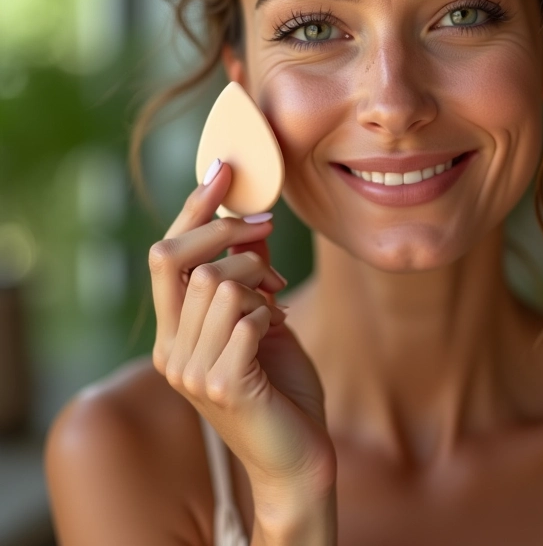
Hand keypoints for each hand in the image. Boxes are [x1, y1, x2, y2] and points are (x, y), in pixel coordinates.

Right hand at [148, 161, 335, 518]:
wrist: (296, 453)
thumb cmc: (279, 383)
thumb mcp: (261, 316)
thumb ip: (247, 274)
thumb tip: (251, 221)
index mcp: (173, 332)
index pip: (165, 257)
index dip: (192, 210)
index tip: (222, 171)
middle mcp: (169, 351)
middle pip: (175, 260)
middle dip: (227, 233)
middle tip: (267, 228)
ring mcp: (190, 370)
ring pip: (216, 283)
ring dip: (257, 278)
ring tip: (277, 299)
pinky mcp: (221, 384)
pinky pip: (245, 316)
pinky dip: (269, 312)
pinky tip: (279, 331)